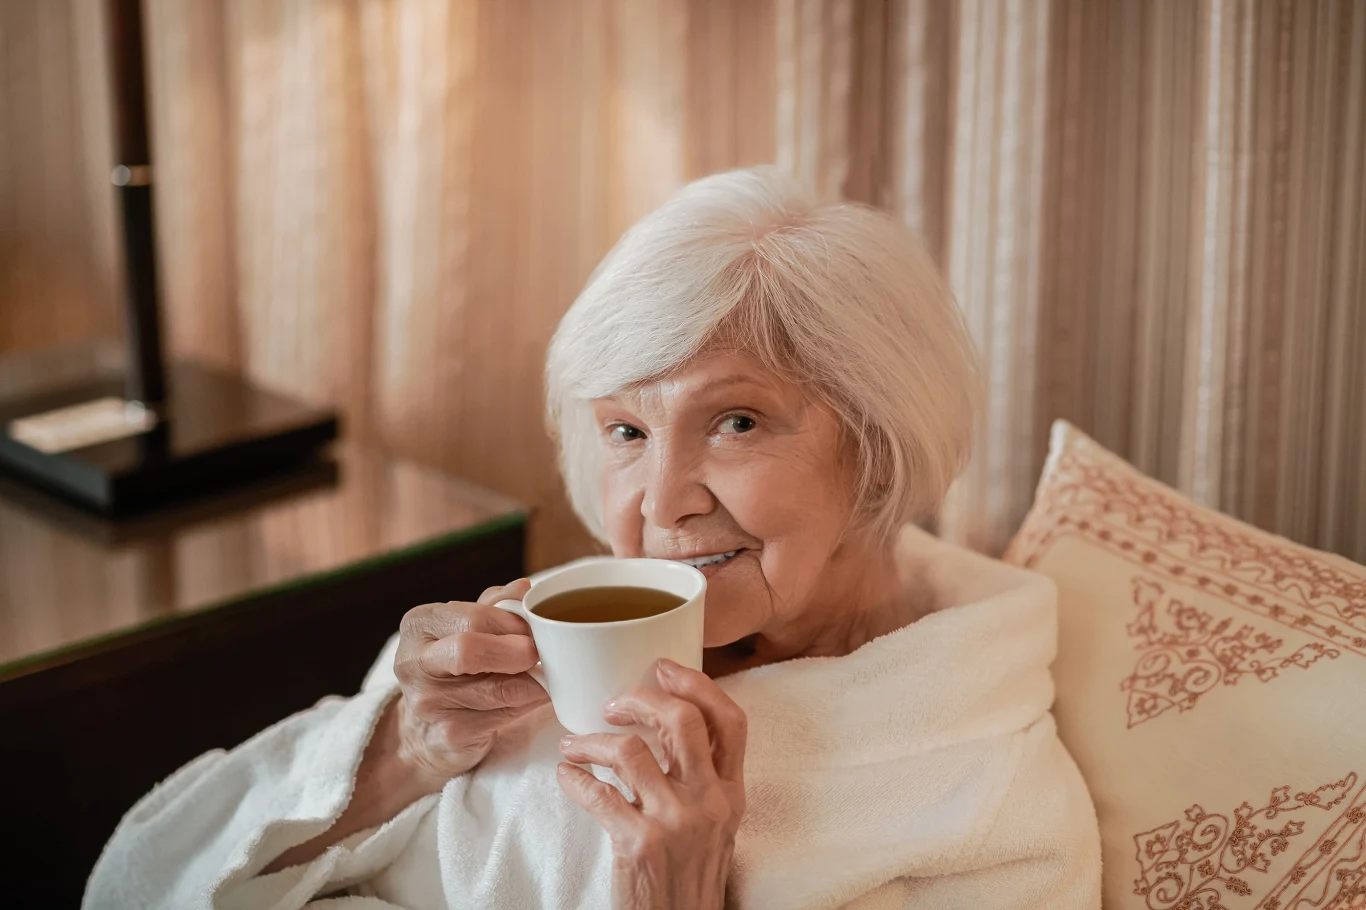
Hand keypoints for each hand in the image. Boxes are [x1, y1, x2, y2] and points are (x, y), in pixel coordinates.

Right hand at [392, 579, 549, 784]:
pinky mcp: (448, 735)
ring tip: (543, 674)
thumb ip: (495, 605)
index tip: (533, 629)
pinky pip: (502, 717)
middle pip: (469, 652)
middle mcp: (414, 664)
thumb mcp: (467, 625)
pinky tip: (530, 697)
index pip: (471, 619)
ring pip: (496, 690)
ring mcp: (428, 703)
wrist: (426, 726)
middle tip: (538, 654)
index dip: (511, 624)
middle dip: (516, 652)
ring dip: (531, 681)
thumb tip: (523, 589)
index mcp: (419, 624)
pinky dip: (526, 705)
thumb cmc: (454, 664)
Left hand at [557, 659, 747, 909]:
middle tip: (614, 703)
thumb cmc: (690, 875)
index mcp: (731, 792)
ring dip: (591, 741)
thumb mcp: (715, 822)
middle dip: (642, 698)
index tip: (664, 667)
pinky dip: (574, 778)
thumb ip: (701, 777)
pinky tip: (567, 777)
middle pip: (682, 721)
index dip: (698, 684)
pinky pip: (598, 793)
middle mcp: (709, 801)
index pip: (731, 720)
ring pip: (630, 751)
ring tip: (574, 745)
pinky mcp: (639, 844)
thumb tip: (666, 721)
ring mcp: (675, 822)